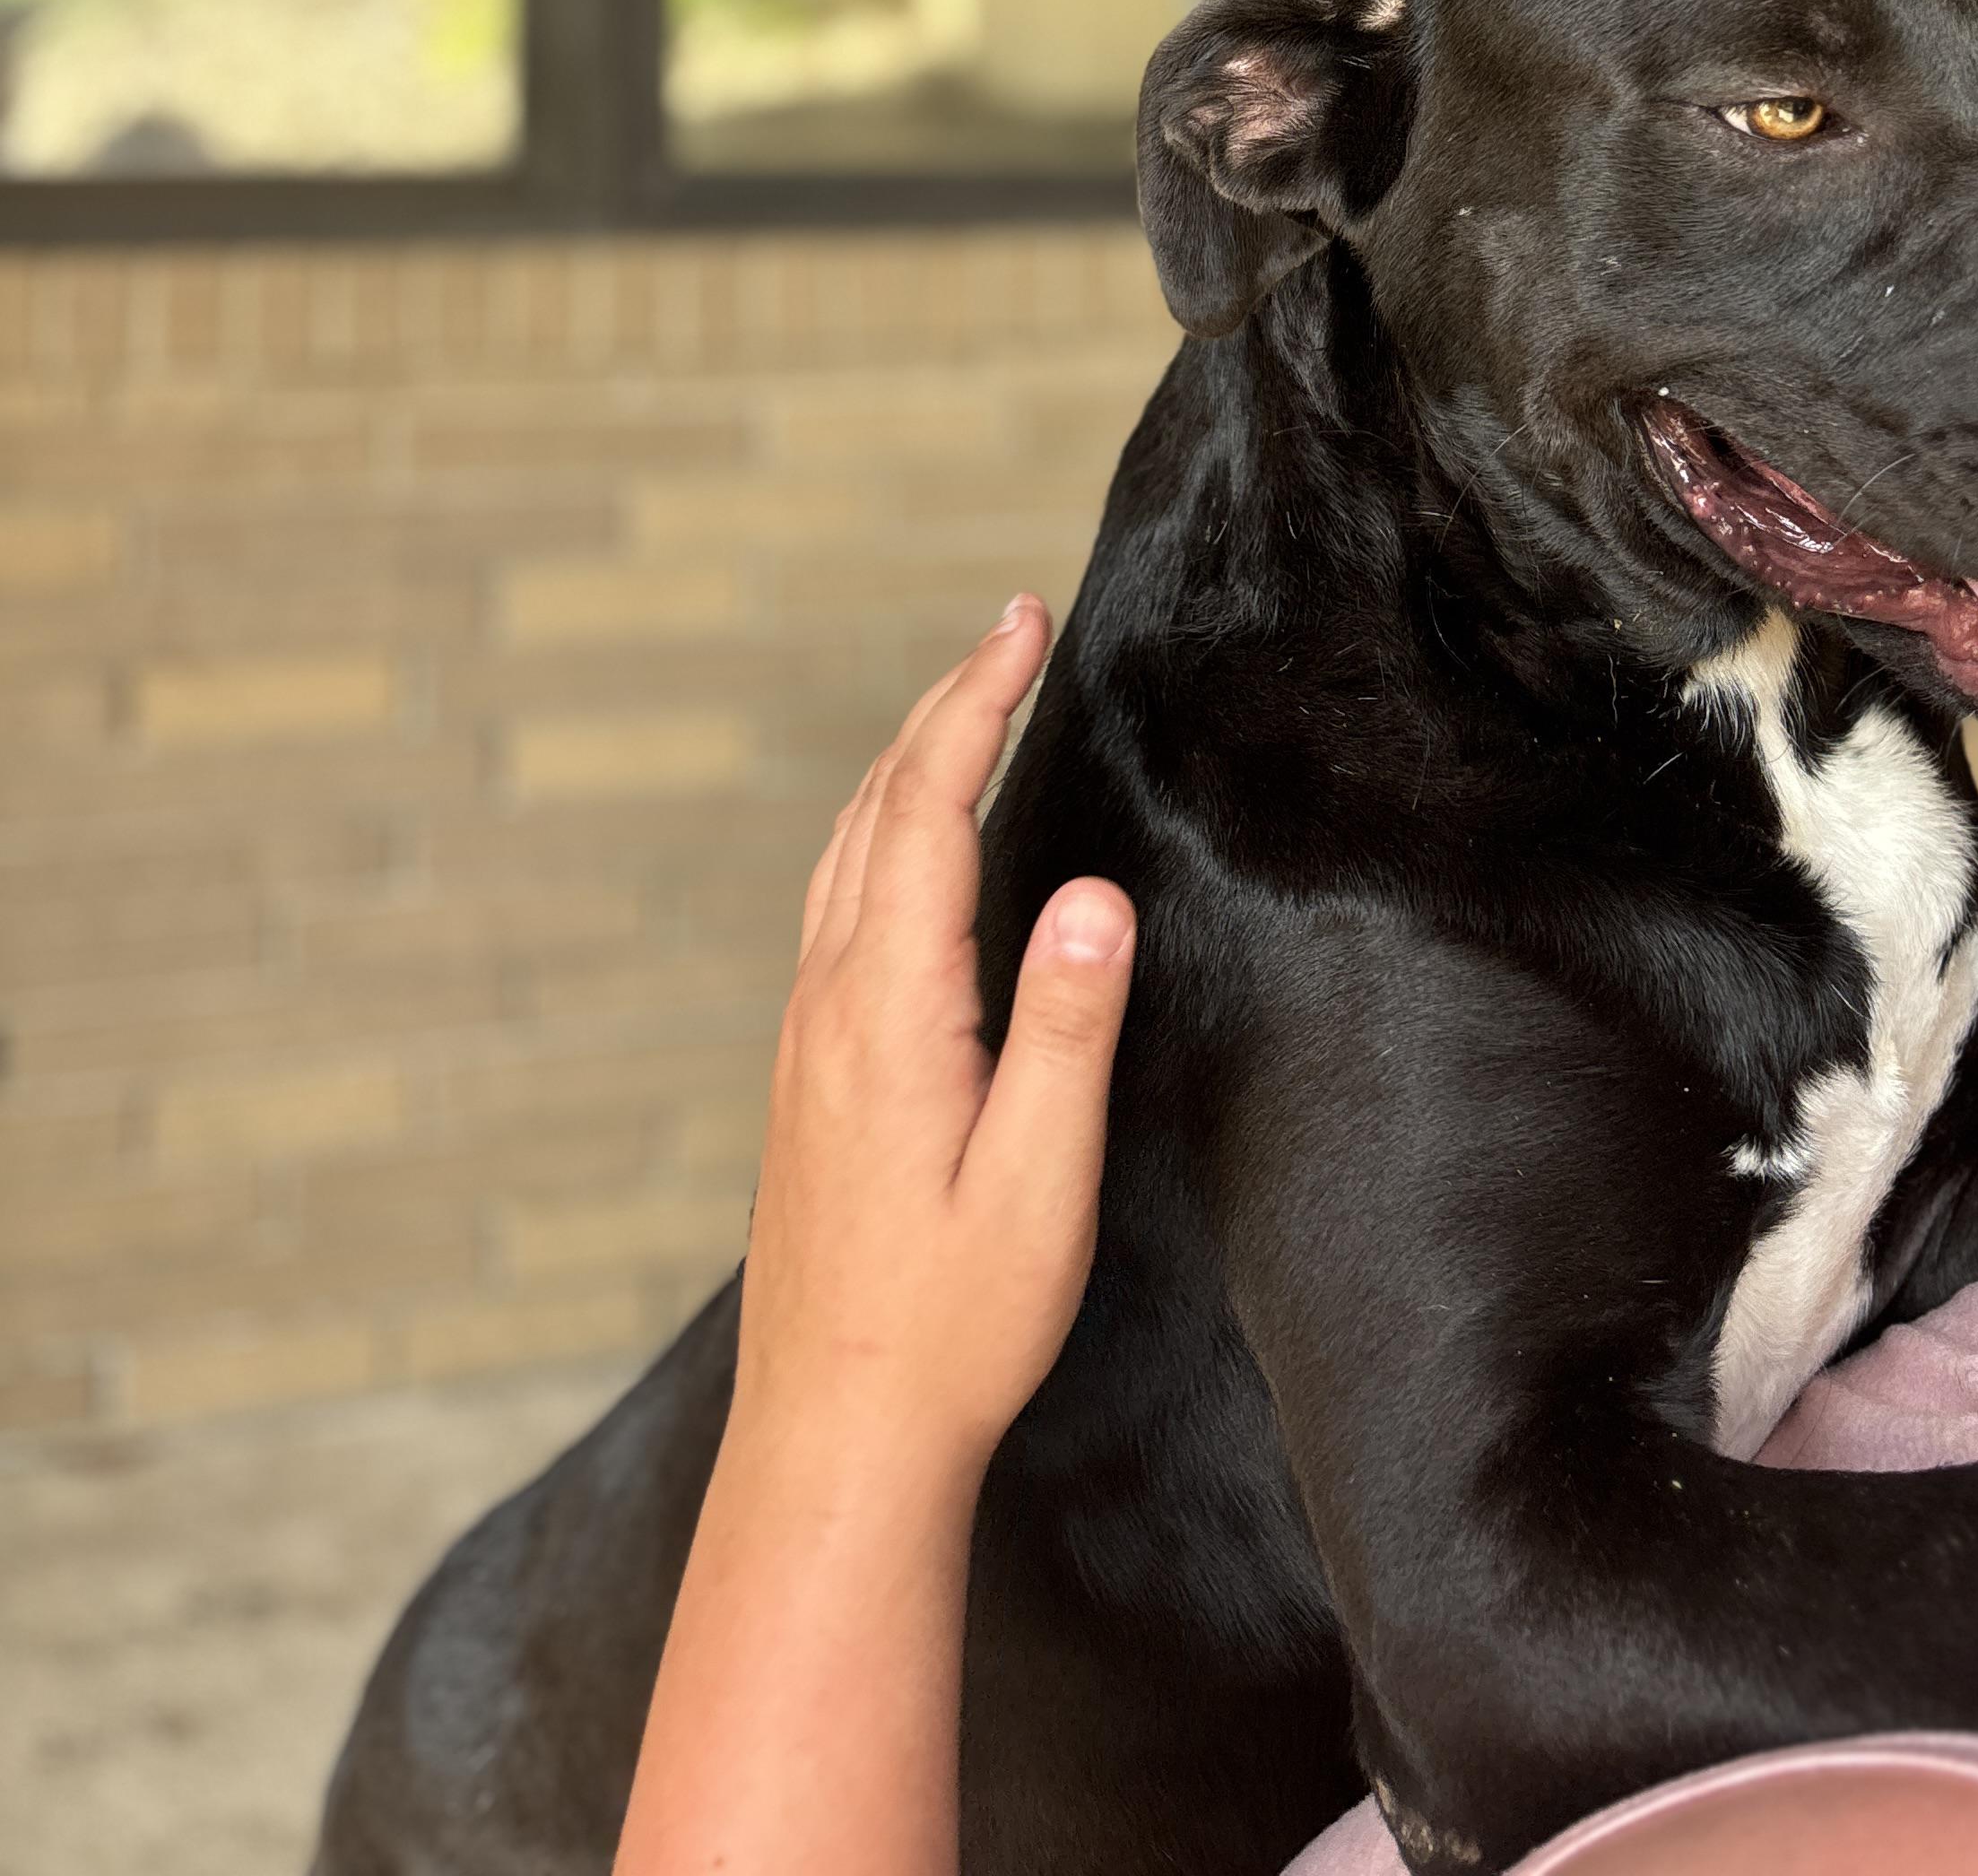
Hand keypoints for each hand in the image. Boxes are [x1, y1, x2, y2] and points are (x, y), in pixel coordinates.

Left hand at [734, 596, 1136, 1494]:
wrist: (833, 1438)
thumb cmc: (952, 1327)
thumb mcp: (1038, 1187)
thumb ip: (1065, 1033)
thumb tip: (1093, 894)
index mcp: (888, 1013)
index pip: (927, 810)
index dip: (976, 703)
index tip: (1023, 620)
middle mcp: (828, 1006)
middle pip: (875, 809)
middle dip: (945, 705)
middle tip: (1012, 627)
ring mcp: (805, 1039)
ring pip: (845, 855)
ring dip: (906, 761)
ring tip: (970, 704)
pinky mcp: (807, 1075)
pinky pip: (836, 905)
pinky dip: (881, 830)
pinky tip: (908, 846)